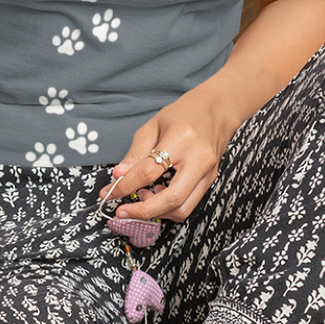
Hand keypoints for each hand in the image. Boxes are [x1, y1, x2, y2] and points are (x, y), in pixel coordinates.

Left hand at [97, 94, 233, 222]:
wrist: (215, 112)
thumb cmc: (183, 115)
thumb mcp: (152, 127)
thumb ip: (135, 155)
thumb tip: (119, 177)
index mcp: (181, 139)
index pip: (149, 171)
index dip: (126, 185)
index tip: (109, 192)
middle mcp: (198, 159)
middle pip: (172, 198)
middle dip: (144, 211)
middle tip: (123, 211)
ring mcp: (207, 173)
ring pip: (182, 208)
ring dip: (158, 211)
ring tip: (143, 195)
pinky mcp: (209, 182)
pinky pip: (188, 204)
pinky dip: (168, 207)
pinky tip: (157, 194)